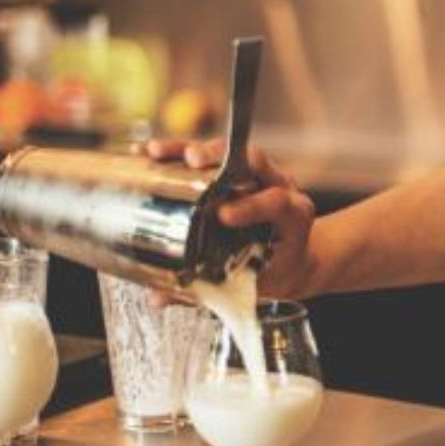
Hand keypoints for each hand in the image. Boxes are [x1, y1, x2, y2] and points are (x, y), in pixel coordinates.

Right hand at [144, 139, 317, 297]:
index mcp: (293, 215)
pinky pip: (210, 155)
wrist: (294, 259)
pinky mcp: (237, 170)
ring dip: (191, 149)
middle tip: (192, 162)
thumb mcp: (255, 283)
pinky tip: (150, 153)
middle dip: (220, 158)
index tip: (224, 216)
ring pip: (228, 152)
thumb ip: (211, 290)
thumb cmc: (275, 270)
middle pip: (253, 160)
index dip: (252, 206)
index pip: (277, 201)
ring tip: (158, 153)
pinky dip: (179, 152)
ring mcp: (259, 175)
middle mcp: (279, 186)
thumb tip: (159, 296)